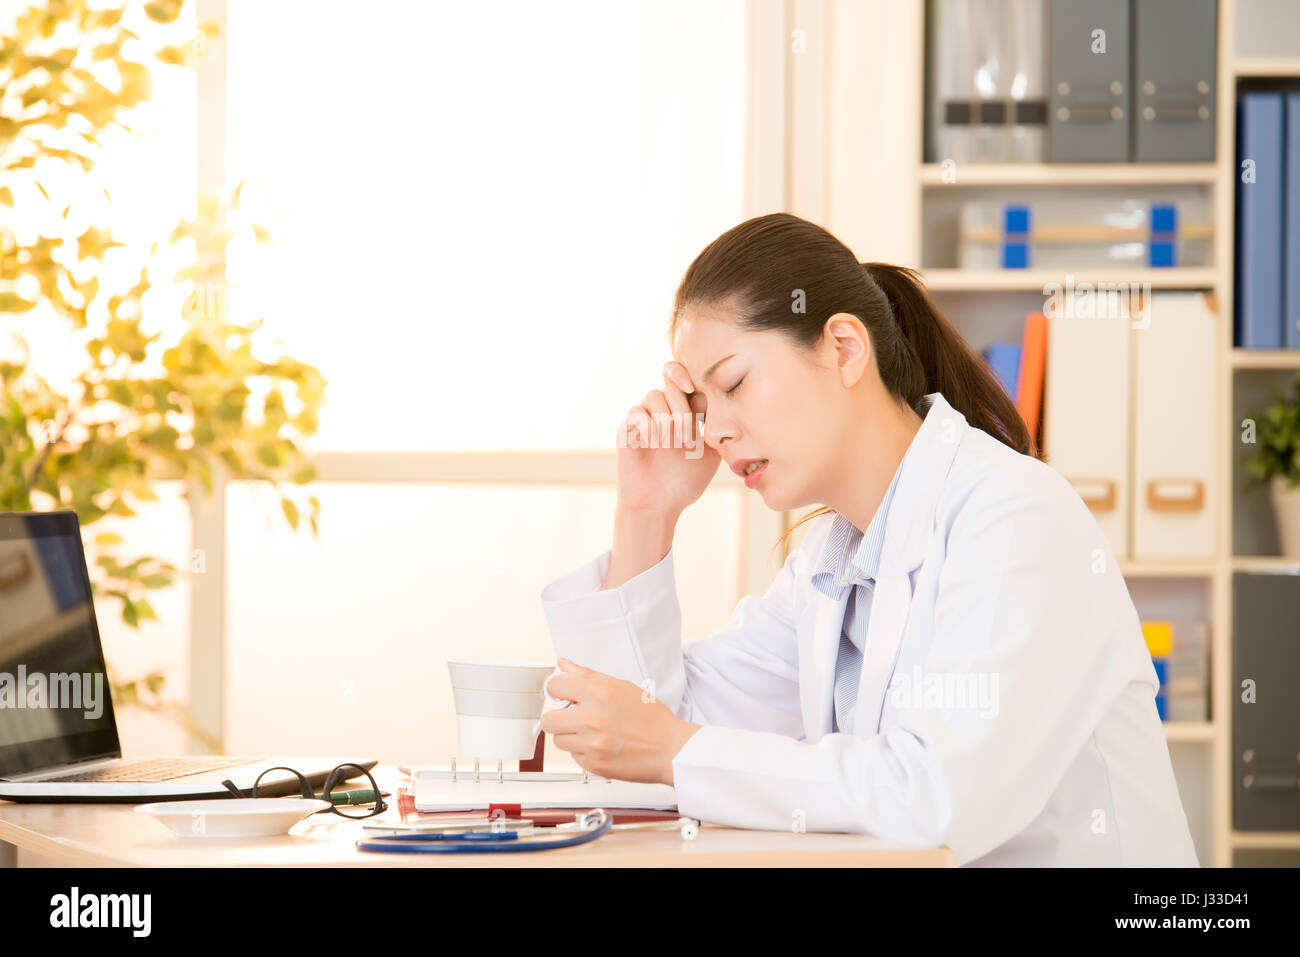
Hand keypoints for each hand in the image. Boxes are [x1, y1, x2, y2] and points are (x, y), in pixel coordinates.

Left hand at [540, 657, 700, 785]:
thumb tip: (562, 664)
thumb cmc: (651, 718)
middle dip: (560, 717)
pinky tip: (602, 745)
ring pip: (559, 741)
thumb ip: (587, 675)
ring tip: (594, 732)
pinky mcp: (594, 765)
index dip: (559, 690)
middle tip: (576, 717)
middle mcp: (592, 719)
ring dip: (571, 736)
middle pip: (549, 719)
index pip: (555, 686)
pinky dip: (584, 752)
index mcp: (599, 694)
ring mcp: (592, 744)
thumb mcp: (622, 686)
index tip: (564, 694)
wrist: (671, 748)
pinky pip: (574, 756)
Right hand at [614, 362, 718, 513]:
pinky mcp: (627, 428)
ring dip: (665, 417)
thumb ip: (717, 427)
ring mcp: (645, 417)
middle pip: (672, 386)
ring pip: (653, 394)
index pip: (687, 379)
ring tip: (670, 443)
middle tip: (686, 438)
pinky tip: (655, 443)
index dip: (691, 377)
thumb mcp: (711, 453)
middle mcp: (664, 410)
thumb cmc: (685, 481)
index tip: (697, 397)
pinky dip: (648, 425)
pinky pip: (636, 412)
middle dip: (682, 410)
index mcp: (685, 411)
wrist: (659, 504)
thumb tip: (728, 402)